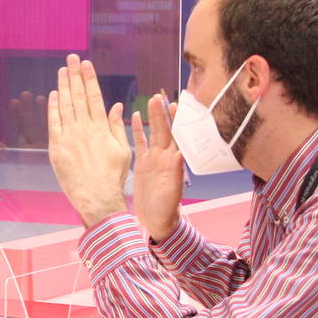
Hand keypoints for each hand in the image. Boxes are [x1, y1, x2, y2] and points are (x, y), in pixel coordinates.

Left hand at [47, 54, 130, 227]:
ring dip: (63, 86)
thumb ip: (117, 126)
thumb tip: (116, 106)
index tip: (86, 64)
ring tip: (62, 71)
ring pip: (65, 105)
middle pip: (79, 96)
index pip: (94, 97)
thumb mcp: (122, 150)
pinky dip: (53, 107)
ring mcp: (70, 137)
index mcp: (102, 128)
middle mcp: (86, 129)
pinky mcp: (57, 147)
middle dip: (75, 75)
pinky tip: (53, 94)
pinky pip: (54, 122)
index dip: (89, 78)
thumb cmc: (112, 177)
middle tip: (71, 59)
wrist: (97, 198)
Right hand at [130, 94, 184, 242]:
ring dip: (153, 117)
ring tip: (151, 100)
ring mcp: (153, 159)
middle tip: (159, 97)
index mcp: (173, 162)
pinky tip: (137, 116)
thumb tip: (179, 153)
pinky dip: (139, 130)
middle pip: (164, 130)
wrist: (156, 220)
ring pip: (153, 133)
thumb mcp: (171, 192)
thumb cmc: (166, 210)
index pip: (177, 137)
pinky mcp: (142, 164)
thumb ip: (175, 174)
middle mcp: (164, 157)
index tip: (176, 106)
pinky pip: (140, 143)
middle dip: (162, 114)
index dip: (176, 121)